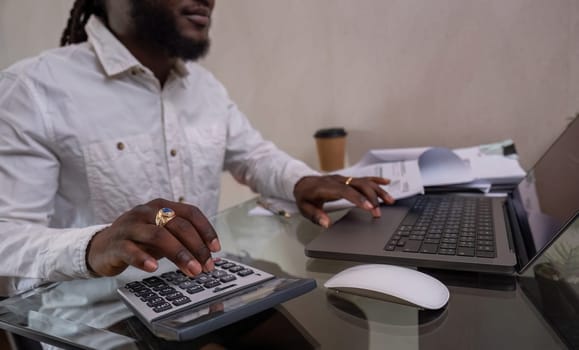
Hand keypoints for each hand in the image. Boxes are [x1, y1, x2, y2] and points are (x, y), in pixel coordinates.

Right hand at [86, 198, 220, 276]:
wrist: (102, 247)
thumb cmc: (138, 240)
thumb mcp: (163, 236)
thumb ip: (183, 241)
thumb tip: (209, 256)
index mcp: (162, 206)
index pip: (191, 212)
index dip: (206, 230)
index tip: (216, 249)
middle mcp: (147, 212)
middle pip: (178, 225)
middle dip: (196, 247)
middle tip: (206, 267)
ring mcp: (130, 226)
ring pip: (158, 235)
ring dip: (179, 254)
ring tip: (191, 271)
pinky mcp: (116, 243)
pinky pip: (130, 249)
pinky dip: (143, 258)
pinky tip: (154, 268)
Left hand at [293, 175, 394, 227]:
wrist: (302, 183)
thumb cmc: (305, 197)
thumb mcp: (305, 209)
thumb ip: (316, 216)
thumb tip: (326, 224)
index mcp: (326, 188)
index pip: (345, 191)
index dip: (358, 198)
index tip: (369, 208)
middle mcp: (337, 181)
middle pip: (358, 185)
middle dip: (371, 198)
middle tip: (378, 212)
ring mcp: (343, 178)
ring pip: (364, 182)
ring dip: (377, 191)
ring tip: (389, 201)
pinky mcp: (347, 179)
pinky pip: (363, 178)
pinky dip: (376, 180)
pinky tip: (386, 183)